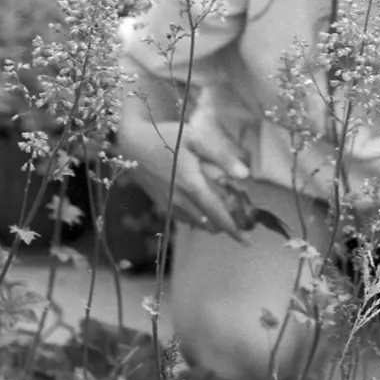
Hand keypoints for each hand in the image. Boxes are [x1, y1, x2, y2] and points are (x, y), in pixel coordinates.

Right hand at [131, 120, 251, 242]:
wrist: (131, 143)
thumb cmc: (166, 137)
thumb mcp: (196, 138)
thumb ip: (221, 157)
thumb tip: (245, 175)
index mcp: (192, 186)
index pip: (218, 214)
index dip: (233, 229)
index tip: (247, 242)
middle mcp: (180, 200)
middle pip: (209, 222)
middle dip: (227, 226)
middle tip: (242, 222)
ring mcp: (169, 204)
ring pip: (197, 223)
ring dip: (213, 222)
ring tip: (226, 214)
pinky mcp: (161, 204)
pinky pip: (184, 218)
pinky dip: (198, 218)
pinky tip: (204, 209)